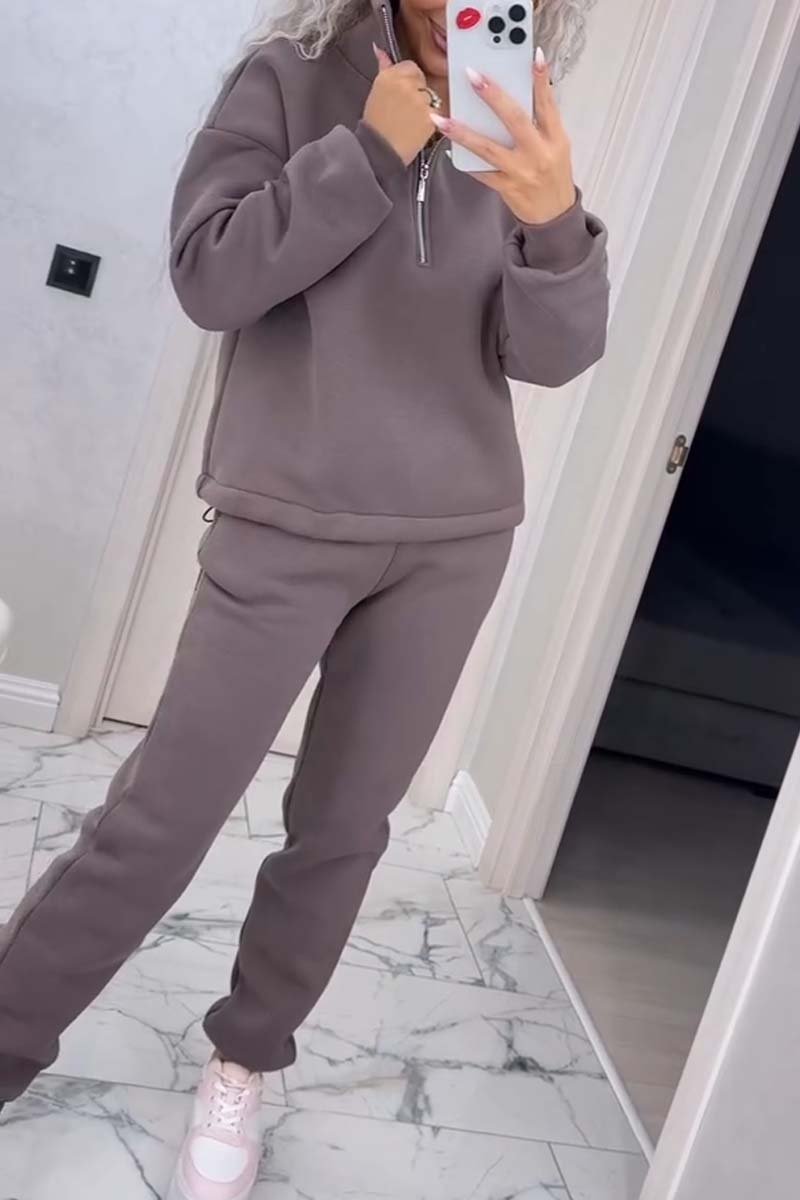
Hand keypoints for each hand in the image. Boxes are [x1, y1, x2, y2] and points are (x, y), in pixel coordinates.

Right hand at [364, 45, 437, 166]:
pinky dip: (429, 120)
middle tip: (404, 110)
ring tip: (409, 121)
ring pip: (430, 96)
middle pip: (422, 80)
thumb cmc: (376, 125)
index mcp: (389, 75)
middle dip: (417, 93)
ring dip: (424, 107)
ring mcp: (419, 100)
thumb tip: (380, 50)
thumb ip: (383, 68)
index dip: (409, 82)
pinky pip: (436, 112)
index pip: (410, 67)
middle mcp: (405, 84)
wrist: (380, 151)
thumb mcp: (376, 92)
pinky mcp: (429, 116)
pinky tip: (416, 128)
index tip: (402, 96)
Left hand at [432, 51, 575, 224]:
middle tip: (473, 76)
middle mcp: (538, 154)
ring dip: (463, 132)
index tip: (533, 57)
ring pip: (488, 148)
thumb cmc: (554, 177)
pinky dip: (466, 160)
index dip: (541, 80)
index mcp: (555, 139)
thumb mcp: (556, 147)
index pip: (548, 104)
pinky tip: (450, 148)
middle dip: (493, 96)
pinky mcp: (507, 188)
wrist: (555, 217)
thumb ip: (540, 125)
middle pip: (515, 119)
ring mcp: (521, 172)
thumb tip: (515, 98)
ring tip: (442, 119)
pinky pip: (482, 172)